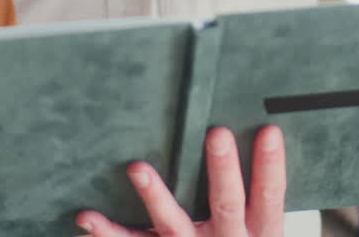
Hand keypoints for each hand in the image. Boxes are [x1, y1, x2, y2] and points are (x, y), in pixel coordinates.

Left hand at [76, 125, 286, 236]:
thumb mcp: (261, 230)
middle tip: (217, 133)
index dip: (271, 165)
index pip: (269, 196)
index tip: (269, 131)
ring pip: (173, 224)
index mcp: (260, 232)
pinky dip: (108, 231)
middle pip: (225, 204)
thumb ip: (256, 198)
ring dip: (155, 195)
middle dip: (222, 170)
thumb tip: (259, 131)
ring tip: (137, 168)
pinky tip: (88, 216)